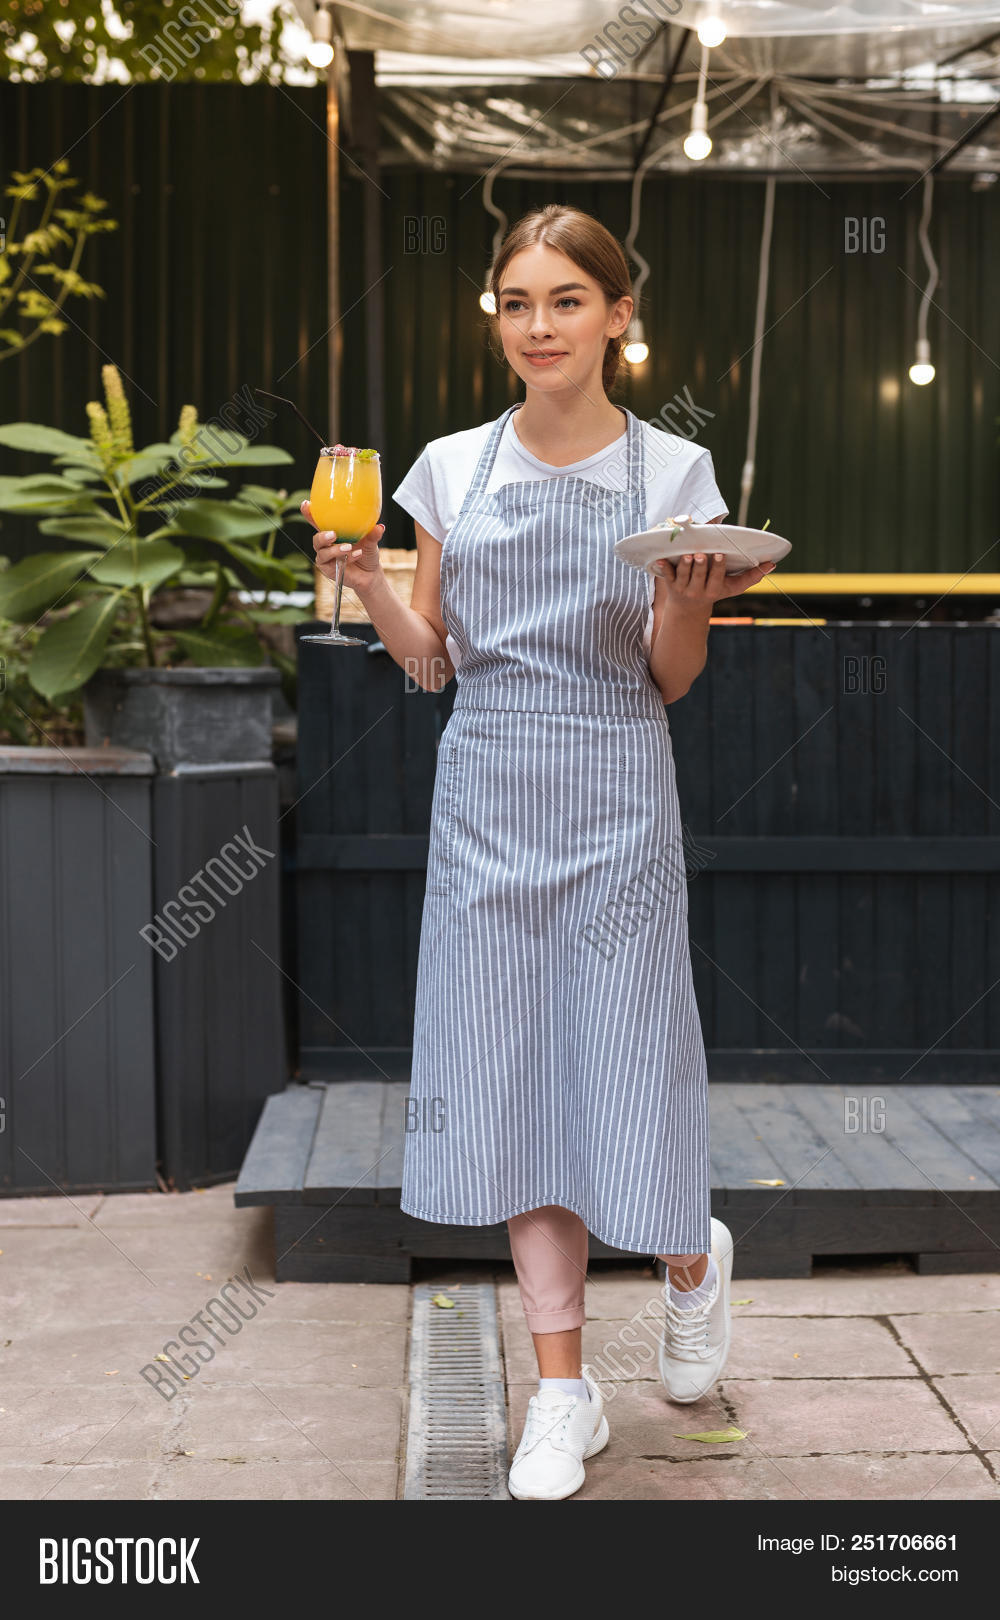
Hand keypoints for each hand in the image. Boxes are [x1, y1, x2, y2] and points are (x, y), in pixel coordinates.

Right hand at [301, 498, 384, 590]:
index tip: (306, 504)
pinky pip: (332, 563)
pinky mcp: (328, 569)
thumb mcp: (371, 541)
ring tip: (348, 547)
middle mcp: (327, 545)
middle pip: (316, 538)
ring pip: (322, 552)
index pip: (318, 522)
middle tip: (333, 534)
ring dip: (334, 550)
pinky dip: (346, 558)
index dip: (309, 513)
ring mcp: (326, 557)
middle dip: (322, 535)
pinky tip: (356, 554)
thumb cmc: (367, 553)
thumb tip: (379, 527)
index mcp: (333, 532)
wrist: (370, 574)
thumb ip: (373, 535)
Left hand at [655, 550, 776, 607]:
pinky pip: (666, 576)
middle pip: (699, 577)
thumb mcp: (733, 587)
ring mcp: (683, 588)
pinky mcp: (670, 584)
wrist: (688, 609)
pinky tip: (660, 560)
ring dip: (685, 565)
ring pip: (683, 575)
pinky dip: (663, 568)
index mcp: (714, 589)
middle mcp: (698, 590)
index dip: (718, 567)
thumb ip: (752, 576)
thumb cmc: (715, 591)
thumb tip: (772, 564)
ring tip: (688, 555)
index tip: (720, 555)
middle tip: (702, 554)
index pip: (716, 578)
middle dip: (701, 566)